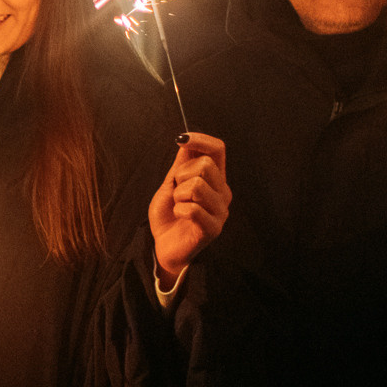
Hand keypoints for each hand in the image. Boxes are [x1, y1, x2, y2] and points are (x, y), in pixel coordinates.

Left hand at [150, 133, 229, 288]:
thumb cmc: (168, 217)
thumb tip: (186, 140)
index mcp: (215, 179)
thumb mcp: (170, 185)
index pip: (218, 150)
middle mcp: (223, 192)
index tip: (182, 139)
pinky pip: (192, 208)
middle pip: (205, 165)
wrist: (164, 248)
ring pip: (197, 186)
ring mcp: (221, 211)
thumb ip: (180, 165)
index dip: (201, 140)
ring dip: (179, 195)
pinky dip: (178, 210)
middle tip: (177, 192)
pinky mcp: (214, 228)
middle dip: (181, 175)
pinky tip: (180, 217)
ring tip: (179, 206)